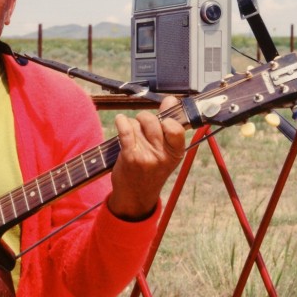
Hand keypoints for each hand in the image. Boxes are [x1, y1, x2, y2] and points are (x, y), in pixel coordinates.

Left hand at [106, 96, 187, 220]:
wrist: (135, 196)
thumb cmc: (151, 170)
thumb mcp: (166, 152)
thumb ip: (169, 124)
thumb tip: (171, 100)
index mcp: (176, 153)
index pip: (176, 126)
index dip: (166, 119)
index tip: (162, 122)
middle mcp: (163, 155)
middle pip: (152, 121)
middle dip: (145, 119)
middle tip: (142, 128)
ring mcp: (146, 156)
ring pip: (137, 124)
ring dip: (132, 125)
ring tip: (133, 138)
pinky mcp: (130, 157)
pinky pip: (126, 130)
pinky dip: (121, 122)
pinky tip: (120, 120)